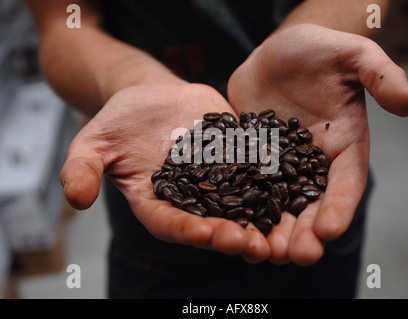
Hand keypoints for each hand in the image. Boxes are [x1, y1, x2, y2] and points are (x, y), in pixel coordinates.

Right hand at [60, 83, 271, 260]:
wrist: (153, 98)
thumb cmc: (120, 122)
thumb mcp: (93, 142)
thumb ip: (84, 169)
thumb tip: (76, 198)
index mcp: (157, 203)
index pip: (171, 224)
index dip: (186, 230)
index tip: (204, 234)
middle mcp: (192, 199)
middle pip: (212, 223)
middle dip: (232, 235)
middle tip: (254, 246)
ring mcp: (219, 180)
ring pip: (241, 204)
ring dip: (261, 219)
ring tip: (280, 231)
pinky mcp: (239, 157)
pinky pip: (257, 169)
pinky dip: (275, 179)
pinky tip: (296, 185)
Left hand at [228, 24, 407, 264]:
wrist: (278, 52)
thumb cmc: (320, 51)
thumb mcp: (353, 55)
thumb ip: (380, 76)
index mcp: (343, 146)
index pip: (346, 182)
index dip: (340, 207)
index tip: (328, 230)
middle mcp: (312, 163)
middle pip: (311, 205)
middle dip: (305, 233)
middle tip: (296, 256)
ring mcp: (279, 165)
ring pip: (277, 204)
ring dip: (272, 230)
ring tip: (263, 252)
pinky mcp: (251, 159)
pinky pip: (245, 186)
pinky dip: (240, 207)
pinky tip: (231, 225)